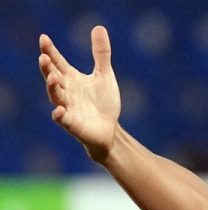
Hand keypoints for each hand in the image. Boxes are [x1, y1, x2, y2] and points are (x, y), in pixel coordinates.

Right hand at [38, 26, 120, 161]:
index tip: (44, 38)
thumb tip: (99, 27)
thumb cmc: (103, 103)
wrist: (109, 130)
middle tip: (43, 57)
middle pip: (52, 77)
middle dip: (47, 68)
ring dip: (52, 87)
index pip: (57, 62)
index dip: (50, 51)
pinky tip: (59, 110)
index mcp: (71, 78)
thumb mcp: (104, 75)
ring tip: (51, 77)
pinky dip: (59, 115)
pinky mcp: (72, 124)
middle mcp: (66, 91)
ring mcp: (67, 107)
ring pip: (55, 96)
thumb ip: (101, 54)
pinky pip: (62, 119)